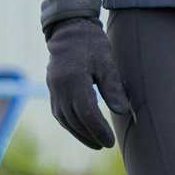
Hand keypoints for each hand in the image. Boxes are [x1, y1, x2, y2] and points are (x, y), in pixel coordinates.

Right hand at [45, 17, 132, 149]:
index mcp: (74, 81)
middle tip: (105, 145)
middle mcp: (60, 88)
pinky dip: (70, 123)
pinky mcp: (53, 88)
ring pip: (64, 118)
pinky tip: (81, 129)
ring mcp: (53, 89)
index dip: (98, 130)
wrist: (70, 30)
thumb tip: (122, 112)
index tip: (110, 141)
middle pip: (74, 120)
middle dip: (90, 135)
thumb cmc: (92, 44)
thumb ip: (113, 88)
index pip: (86, 113)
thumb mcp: (108, 63)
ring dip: (79, 133)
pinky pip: (59, 112)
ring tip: (95, 143)